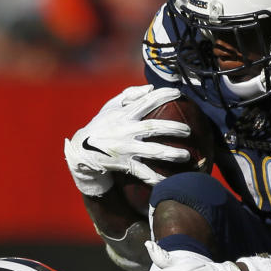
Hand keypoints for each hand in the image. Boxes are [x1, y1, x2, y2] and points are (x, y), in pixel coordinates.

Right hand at [64, 85, 189, 196]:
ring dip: (171, 154)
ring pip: (153, 152)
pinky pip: (144, 173)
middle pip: (154, 128)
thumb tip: (150, 88)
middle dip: (173, 128)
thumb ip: (129, 95)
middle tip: (188, 131)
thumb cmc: (101, 125)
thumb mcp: (110, 106)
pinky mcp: (125, 165)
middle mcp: (126, 131)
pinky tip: (170, 182)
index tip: (178, 93)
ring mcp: (126, 149)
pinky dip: (156, 178)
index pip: (146, 102)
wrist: (82, 151)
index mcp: (124, 115)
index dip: (162, 96)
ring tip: (186, 156)